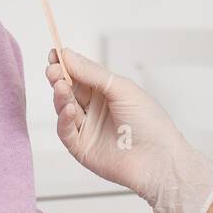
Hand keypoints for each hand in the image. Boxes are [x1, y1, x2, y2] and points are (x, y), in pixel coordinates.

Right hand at [45, 48, 212, 212]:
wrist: (159, 159)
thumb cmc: (150, 122)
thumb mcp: (122, 89)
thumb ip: (92, 73)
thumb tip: (67, 55)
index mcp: (106, 92)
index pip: (80, 75)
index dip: (66, 65)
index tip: (54, 53)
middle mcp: (95, 109)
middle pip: (68, 90)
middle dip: (59, 78)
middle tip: (53, 70)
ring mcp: (87, 128)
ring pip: (64, 109)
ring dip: (60, 97)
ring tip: (61, 86)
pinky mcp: (81, 148)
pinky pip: (65, 132)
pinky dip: (64, 119)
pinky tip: (70, 110)